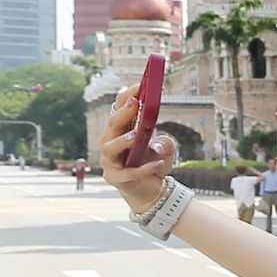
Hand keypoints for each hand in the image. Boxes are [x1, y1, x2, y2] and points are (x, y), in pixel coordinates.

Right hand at [100, 85, 178, 213]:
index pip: (118, 109)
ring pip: (110, 148)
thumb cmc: (155, 163)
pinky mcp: (115, 178)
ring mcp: (110, 161)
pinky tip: (159, 163)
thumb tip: (156, 144)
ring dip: (123, 140)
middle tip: (136, 103)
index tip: (140, 86)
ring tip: (136, 136)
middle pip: (112, 124)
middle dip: (124, 113)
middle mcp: (110, 143)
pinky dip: (144, 168)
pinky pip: (128, 172)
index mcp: (120, 130)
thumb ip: (166, 142)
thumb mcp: (166, 149)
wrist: (152, 190)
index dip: (128, 97)